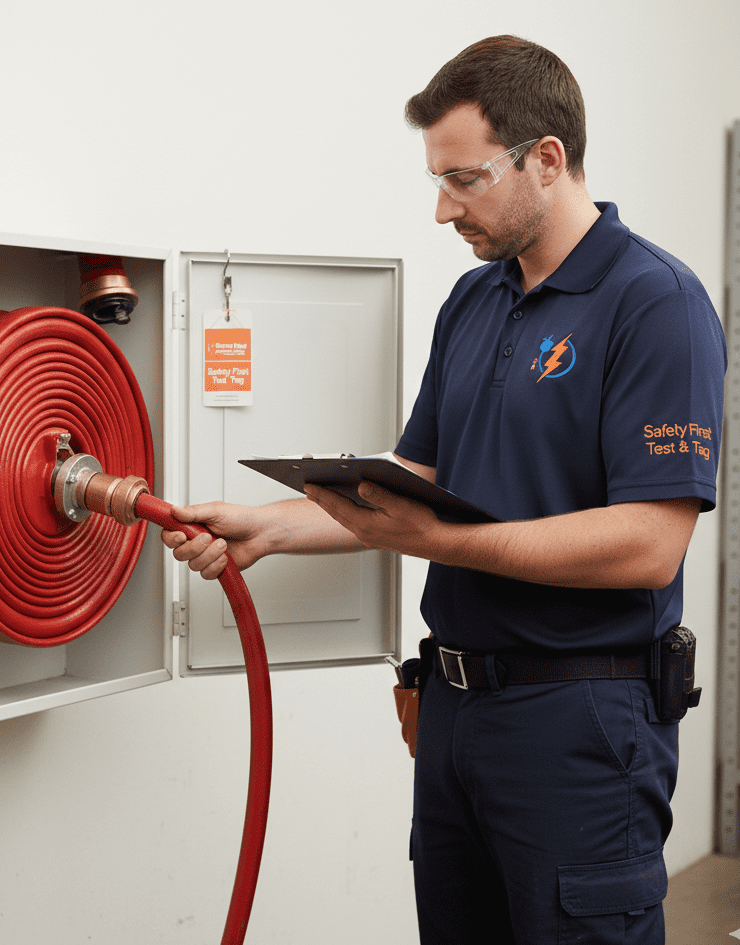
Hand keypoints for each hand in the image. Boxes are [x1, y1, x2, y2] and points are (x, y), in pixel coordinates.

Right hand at [160, 501, 267, 579]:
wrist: (260, 534)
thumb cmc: (241, 519)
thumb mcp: (215, 510)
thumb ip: (193, 512)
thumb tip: (174, 510)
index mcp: (192, 526)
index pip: (169, 535)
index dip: (171, 538)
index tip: (181, 536)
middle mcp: (196, 542)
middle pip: (179, 553)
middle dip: (194, 547)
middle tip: (209, 537)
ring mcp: (205, 556)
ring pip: (193, 565)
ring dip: (210, 555)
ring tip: (223, 544)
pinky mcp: (214, 567)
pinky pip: (206, 574)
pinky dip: (216, 565)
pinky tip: (225, 557)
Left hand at [303, 481, 442, 558]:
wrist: (436, 544)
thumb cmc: (422, 525)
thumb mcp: (400, 505)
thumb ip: (379, 494)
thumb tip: (361, 484)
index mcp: (367, 524)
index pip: (338, 506)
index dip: (322, 494)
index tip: (309, 485)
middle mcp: (365, 532)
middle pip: (337, 513)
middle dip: (322, 500)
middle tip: (308, 489)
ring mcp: (370, 537)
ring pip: (344, 520)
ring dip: (331, 508)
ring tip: (321, 498)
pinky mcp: (377, 538)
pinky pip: (353, 524)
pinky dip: (344, 514)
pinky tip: (345, 509)